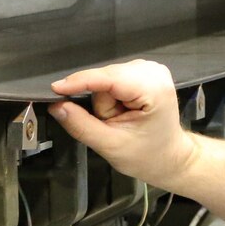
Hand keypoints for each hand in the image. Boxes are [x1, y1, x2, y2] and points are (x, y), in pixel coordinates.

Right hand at [48, 60, 199, 189]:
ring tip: (120, 118)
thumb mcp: (110, 146)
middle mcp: (153, 72)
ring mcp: (149, 69)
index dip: (80, 81)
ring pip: (106, 78)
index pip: (109, 78)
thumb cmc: (147, 155)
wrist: (169, 157)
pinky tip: (123, 109)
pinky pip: (112, 78)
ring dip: (106, 100)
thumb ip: (81, 125)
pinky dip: (110, 95)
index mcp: (153, 89)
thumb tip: (57, 107)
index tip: (55, 88)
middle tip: (112, 124)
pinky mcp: (143, 71)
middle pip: (105, 78)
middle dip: (101, 102)